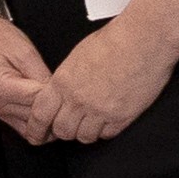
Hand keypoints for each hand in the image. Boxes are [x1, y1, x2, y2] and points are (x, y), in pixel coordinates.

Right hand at [0, 15, 60, 142]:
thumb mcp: (26, 52)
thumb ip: (42, 76)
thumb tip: (58, 94)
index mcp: (0, 87)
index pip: (38, 102)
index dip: (57, 97)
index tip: (70, 91)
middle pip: (35, 117)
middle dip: (54, 110)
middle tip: (71, 101)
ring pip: (30, 127)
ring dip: (46, 120)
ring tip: (62, 107)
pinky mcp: (0, 111)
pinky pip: (23, 126)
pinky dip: (36, 122)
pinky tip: (47, 111)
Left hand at [38, 22, 176, 144]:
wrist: (142, 41)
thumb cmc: (113, 41)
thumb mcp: (77, 57)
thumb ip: (66, 79)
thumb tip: (62, 92)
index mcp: (63, 82)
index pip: (40, 114)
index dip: (37, 128)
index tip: (37, 134)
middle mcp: (79, 100)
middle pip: (62, 130)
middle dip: (63, 130)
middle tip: (69, 125)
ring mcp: (101, 111)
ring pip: (84, 137)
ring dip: (86, 132)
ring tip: (91, 121)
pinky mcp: (122, 116)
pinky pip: (107, 134)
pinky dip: (106, 130)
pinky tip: (108, 120)